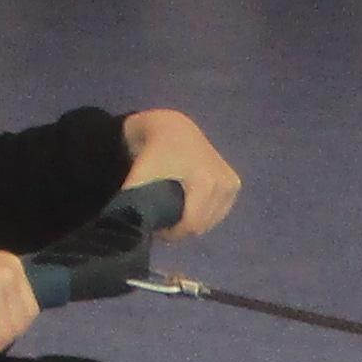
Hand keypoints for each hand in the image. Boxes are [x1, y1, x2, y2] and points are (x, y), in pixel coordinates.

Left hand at [118, 109, 241, 236]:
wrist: (173, 127)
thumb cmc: (155, 151)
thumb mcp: (140, 175)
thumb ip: (133, 201)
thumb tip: (127, 226)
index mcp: (206, 182)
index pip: (192, 225)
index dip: (172, 234)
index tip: (156, 229)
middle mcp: (224, 184)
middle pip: (201, 226)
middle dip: (181, 229)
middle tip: (162, 221)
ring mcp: (231, 184)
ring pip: (211, 221)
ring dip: (192, 223)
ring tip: (174, 212)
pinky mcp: (234, 184)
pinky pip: (219, 212)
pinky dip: (204, 215)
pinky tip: (189, 205)